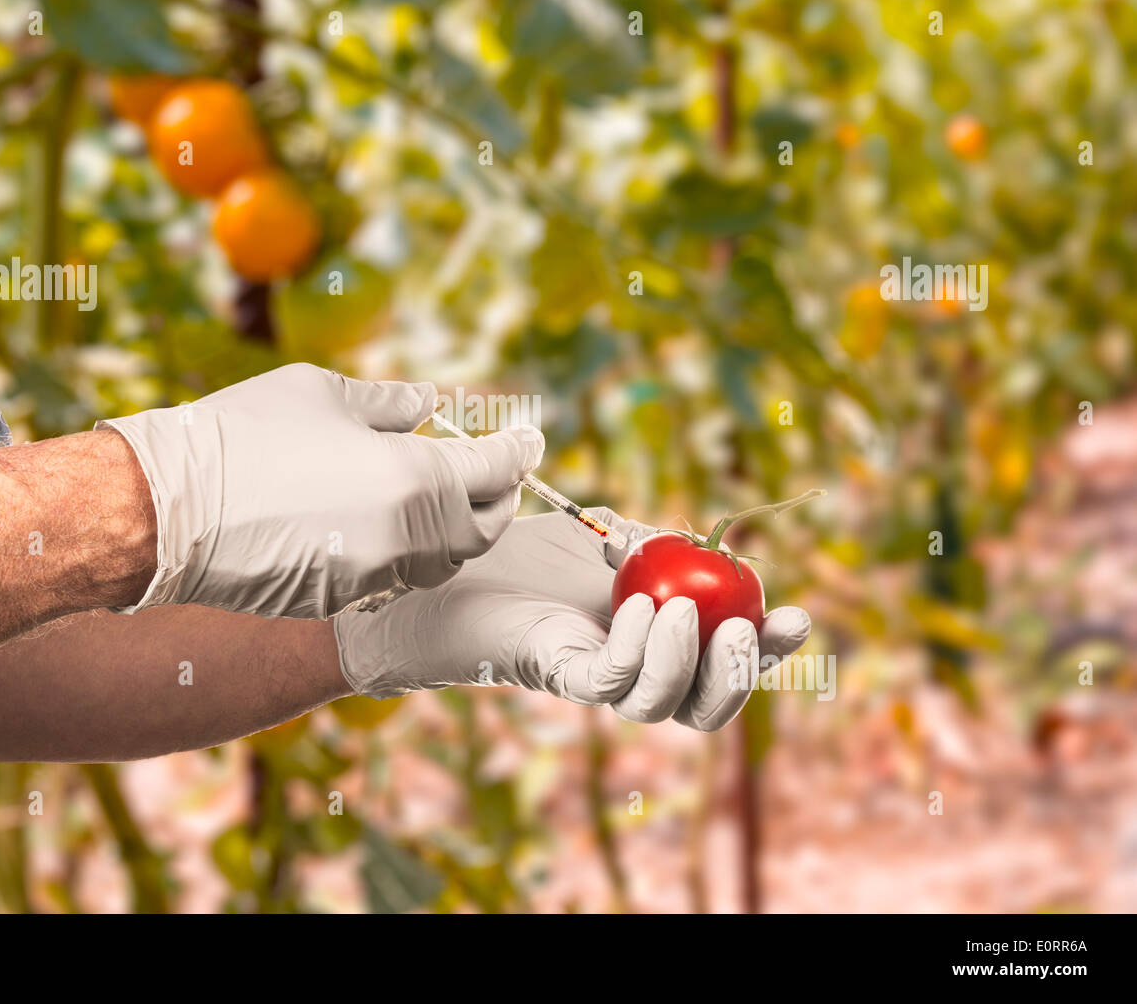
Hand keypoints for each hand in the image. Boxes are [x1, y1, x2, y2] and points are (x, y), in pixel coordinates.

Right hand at [99, 363, 542, 618]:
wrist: (169, 510)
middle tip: (494, 472)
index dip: (518, 449)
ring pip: (442, 559)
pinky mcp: (341, 599)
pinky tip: (385, 525)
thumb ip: (390, 404)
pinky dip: (407, 551)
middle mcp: (408, 537)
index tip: (529, 437)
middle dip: (496, 498)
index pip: (494, 467)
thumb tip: (430, 405)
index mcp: (415, 477)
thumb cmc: (244, 434)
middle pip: (481, 527)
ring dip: (453, 529)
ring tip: (443, 497)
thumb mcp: (323, 394)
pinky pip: (396, 577)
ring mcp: (375, 576)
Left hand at [334, 508, 810, 728]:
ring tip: (682, 615)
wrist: (446, 563)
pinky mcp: (553, 670)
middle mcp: (626, 668)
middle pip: (704, 704)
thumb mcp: (600, 538)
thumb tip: (698, 545)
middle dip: (741, 675)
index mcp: (649, 638)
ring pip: (662, 705)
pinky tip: (638, 611)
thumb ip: (651, 545)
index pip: (721, 660)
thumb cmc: (518, 552)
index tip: (798, 616)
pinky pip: (608, 683)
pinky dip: (635, 653)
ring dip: (686, 662)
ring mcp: (591, 675)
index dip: (768, 651)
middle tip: (748, 629)